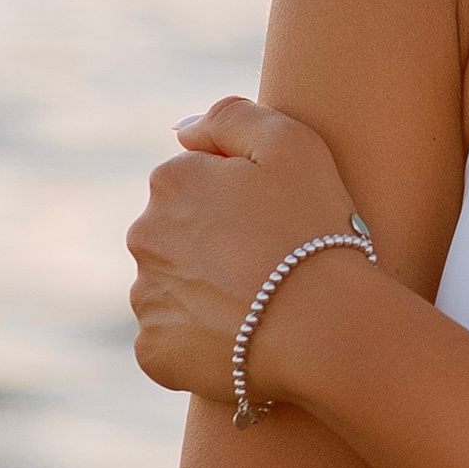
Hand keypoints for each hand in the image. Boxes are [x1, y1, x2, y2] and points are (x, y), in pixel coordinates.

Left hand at [126, 95, 369, 402]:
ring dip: (205, 292)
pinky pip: (172, 340)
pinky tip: (243, 338)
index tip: (275, 222)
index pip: (194, 184)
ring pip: (173, 288)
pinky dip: (200, 340)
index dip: (239, 202)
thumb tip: (183, 131)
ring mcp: (146, 297)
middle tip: (270, 265)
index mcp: (171, 183)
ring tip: (260, 306)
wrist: (325, 326)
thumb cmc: (314, 229)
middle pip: (176, 235)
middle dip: (213, 246)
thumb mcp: (291, 141)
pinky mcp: (154, 350)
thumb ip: (231, 117)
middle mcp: (143, 236)